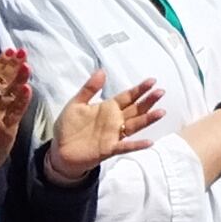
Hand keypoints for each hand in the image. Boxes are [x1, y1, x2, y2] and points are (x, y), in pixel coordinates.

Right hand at [0, 49, 33, 164]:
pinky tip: (28, 89)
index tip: (11, 50)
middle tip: (22, 52)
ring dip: (18, 79)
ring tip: (26, 65)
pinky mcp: (5, 129)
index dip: (1, 62)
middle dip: (11, 66)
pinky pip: (14, 112)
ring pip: (8, 95)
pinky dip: (21, 100)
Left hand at [46, 71, 165, 182]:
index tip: (152, 81)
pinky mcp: (109, 149)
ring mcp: (113, 135)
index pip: (128, 97)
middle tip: (160, 92)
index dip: (139, 89)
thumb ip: (89, 88)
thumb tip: (102, 71)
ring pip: (135, 125)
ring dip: (147, 119)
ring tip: (160, 112)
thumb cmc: (68, 127)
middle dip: (148, 101)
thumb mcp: (76, 103)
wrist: (60, 150)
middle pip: (136, 109)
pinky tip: (148, 142)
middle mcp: (114, 121)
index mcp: (108, 108)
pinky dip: (136, 145)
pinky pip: (125, 146)